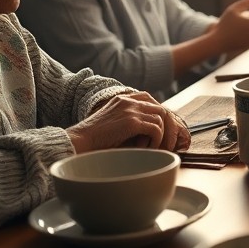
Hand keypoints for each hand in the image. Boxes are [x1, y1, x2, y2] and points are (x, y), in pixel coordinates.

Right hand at [66, 92, 188, 152]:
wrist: (79, 141)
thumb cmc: (95, 139)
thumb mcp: (114, 123)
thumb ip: (130, 121)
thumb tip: (154, 131)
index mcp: (123, 99)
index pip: (151, 100)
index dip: (161, 116)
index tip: (164, 130)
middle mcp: (129, 100)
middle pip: (161, 109)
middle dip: (169, 126)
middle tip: (170, 143)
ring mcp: (130, 109)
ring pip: (162, 118)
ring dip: (163, 135)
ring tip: (158, 148)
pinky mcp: (131, 122)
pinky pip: (156, 128)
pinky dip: (156, 140)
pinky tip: (148, 149)